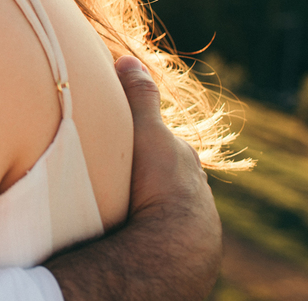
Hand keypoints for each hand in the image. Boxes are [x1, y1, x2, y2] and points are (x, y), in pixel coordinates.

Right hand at [47, 56, 221, 300]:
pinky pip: (162, 231)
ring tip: (117, 206)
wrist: (175, 245)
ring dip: (145, 202)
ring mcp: (192, 219)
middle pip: (167, 172)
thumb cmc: (159, 184)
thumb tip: (129, 59)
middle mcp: (194, 188)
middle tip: (113, 172)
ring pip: (164, 202)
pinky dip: (146, 227)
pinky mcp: (183, 249)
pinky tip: (127, 231)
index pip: (164, 142)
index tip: (119, 138)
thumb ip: (139, 98)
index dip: (143, 136)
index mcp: (185, 159)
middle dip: (145, 171)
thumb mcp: (145, 131)